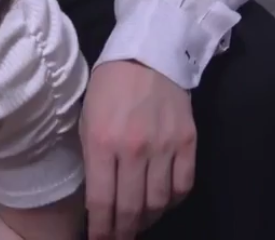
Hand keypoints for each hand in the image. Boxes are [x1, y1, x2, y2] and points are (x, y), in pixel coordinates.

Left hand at [79, 60, 195, 239]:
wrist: (147, 53)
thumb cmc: (107, 86)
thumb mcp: (86, 119)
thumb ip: (91, 158)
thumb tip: (97, 198)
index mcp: (101, 142)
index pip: (101, 201)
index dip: (100, 229)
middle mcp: (133, 149)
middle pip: (130, 209)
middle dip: (122, 232)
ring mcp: (164, 146)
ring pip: (158, 202)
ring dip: (147, 220)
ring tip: (137, 225)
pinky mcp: (188, 142)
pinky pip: (183, 186)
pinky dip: (172, 202)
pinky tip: (161, 204)